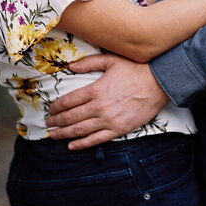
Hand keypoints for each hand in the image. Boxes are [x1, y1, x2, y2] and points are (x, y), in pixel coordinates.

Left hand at [45, 54, 168, 149]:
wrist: (158, 83)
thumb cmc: (134, 69)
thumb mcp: (110, 60)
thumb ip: (88, 63)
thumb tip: (70, 67)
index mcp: (95, 90)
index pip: (68, 101)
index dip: (56, 107)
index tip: (50, 109)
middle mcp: (99, 107)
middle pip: (70, 117)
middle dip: (56, 121)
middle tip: (47, 123)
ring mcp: (108, 120)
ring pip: (80, 130)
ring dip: (64, 134)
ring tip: (53, 135)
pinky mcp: (118, 130)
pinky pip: (96, 140)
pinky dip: (82, 144)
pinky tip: (71, 146)